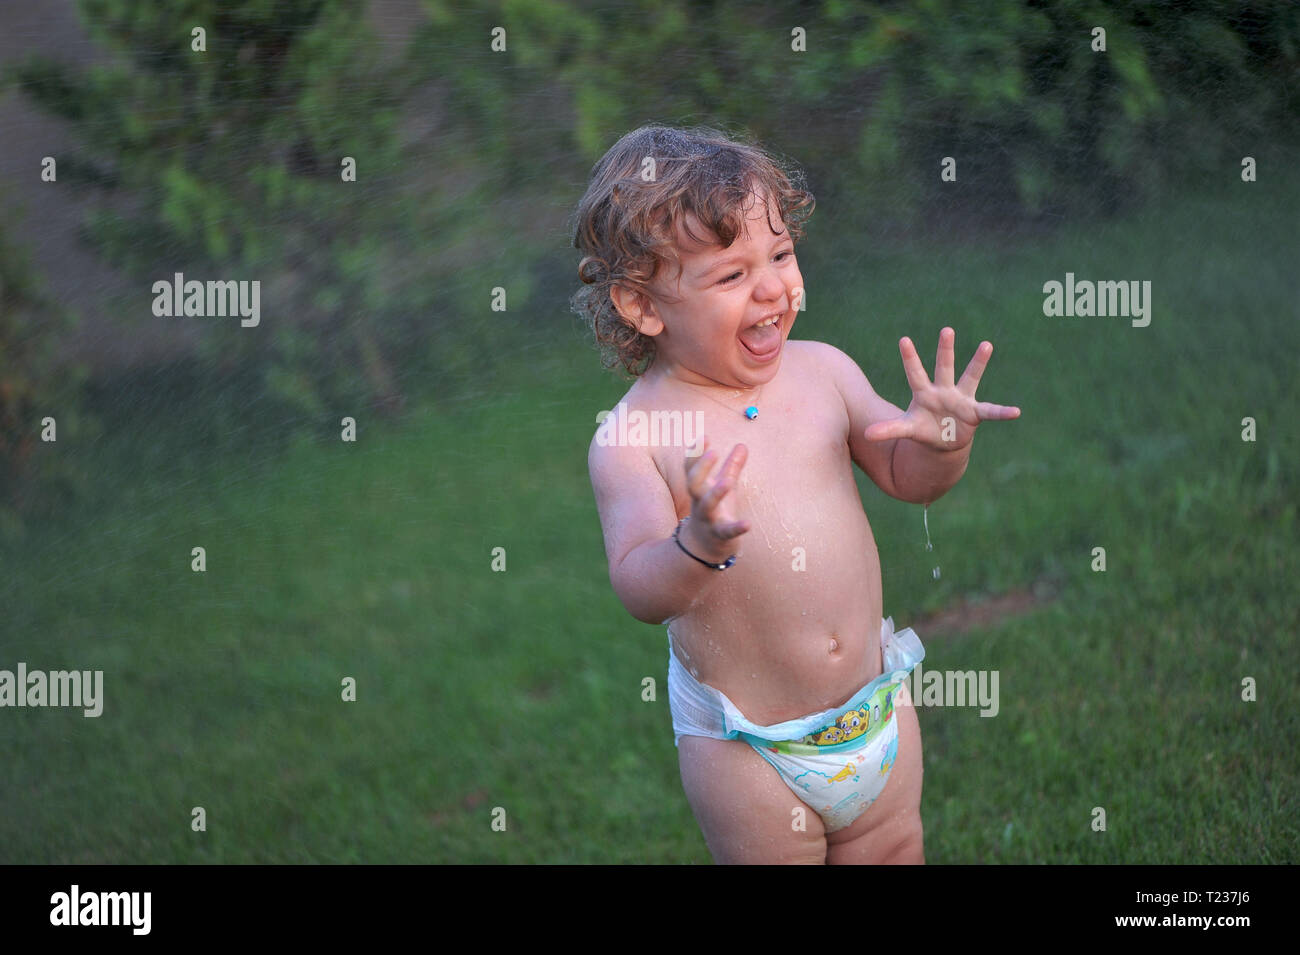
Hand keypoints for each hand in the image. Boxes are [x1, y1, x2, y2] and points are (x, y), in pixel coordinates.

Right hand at [682, 435, 750, 558]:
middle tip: (712, 452)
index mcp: (700, 489)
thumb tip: (742, 445)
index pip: (692, 469)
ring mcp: (708, 519)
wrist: (703, 548)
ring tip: (727, 482)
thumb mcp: (722, 487)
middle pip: (694, 484)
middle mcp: (700, 503)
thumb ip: (731, 467)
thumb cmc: (714, 512)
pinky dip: (737, 528)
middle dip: (701, 469)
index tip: (704, 437)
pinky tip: (747, 524)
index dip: (696, 453)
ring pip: (708, 506)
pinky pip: (727, 531)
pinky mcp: (720, 536)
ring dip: (716, 493)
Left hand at [865, 327, 1019, 450]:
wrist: (942, 441)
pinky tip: (1015, 412)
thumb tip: (867, 434)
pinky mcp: (974, 413)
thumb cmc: (923, 429)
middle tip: (946, 329)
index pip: (914, 373)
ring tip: (986, 345)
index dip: (909, 358)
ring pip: (970, 377)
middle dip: (944, 350)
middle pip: (943, 367)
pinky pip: (991, 411)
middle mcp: (943, 390)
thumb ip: (889, 429)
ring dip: (977, 362)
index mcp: (923, 393)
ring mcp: (960, 399)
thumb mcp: (906, 429)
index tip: (903, 339)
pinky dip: (1002, 412)